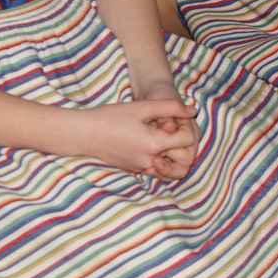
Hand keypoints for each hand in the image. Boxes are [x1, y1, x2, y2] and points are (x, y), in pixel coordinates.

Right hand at [75, 98, 198, 177]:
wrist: (85, 134)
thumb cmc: (112, 117)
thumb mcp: (142, 107)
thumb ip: (171, 107)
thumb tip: (192, 111)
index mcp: (154, 144)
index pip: (187, 140)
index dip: (186, 126)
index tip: (176, 118)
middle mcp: (150, 161)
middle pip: (183, 159)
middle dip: (184, 144)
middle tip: (175, 129)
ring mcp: (142, 168)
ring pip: (171, 169)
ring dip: (174, 155)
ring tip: (166, 138)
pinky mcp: (135, 170)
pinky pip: (157, 169)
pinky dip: (161, 159)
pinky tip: (153, 143)